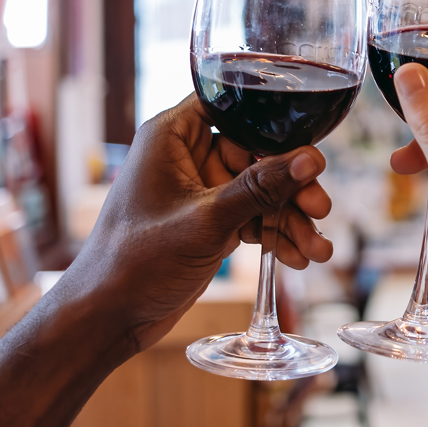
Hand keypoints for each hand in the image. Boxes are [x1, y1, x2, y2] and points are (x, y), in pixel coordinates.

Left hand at [55, 94, 334, 351]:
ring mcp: (201, 191)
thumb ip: (261, 188)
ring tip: (318, 249)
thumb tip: (311, 160)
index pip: (233, 105)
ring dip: (291, 218)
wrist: (107, 321)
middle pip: (258, 153)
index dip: (273, 117)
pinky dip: (277, 237)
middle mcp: (188, 156)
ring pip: (262, 190)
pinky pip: (254, 218)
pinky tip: (300, 258)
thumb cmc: (135, 262)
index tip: (309, 139)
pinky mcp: (210, 222)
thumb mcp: (206, 221)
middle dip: (292, 185)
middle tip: (320, 208)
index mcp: (173, 136)